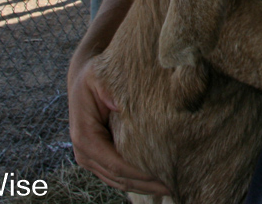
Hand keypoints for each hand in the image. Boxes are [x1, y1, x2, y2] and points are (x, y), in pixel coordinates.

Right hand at [68, 56, 171, 196]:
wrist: (82, 78)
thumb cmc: (96, 76)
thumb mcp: (102, 77)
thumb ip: (115, 93)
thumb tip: (130, 110)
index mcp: (85, 137)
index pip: (116, 164)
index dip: (141, 173)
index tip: (166, 176)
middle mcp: (84, 153)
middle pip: (119, 177)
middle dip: (148, 183)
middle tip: (178, 184)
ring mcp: (90, 159)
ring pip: (120, 181)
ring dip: (145, 185)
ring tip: (174, 185)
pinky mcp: (99, 159)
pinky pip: (119, 175)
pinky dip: (139, 180)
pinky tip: (159, 181)